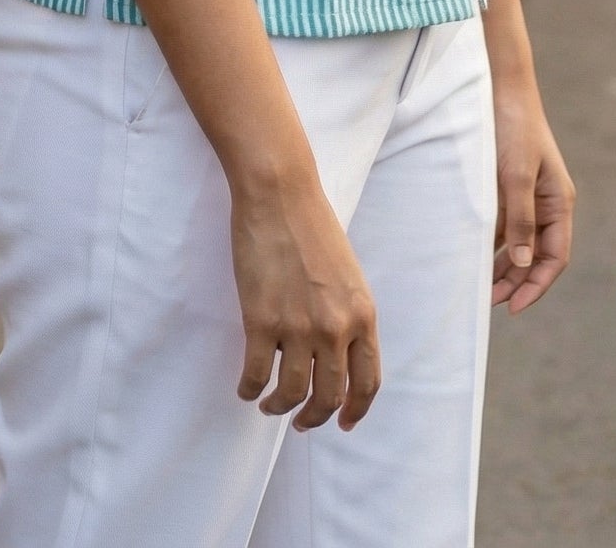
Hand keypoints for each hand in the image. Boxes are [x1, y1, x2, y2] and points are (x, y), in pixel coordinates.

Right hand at [231, 168, 379, 433]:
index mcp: (362, 314)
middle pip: (331, 396)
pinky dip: (250, 389)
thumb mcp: (348, 275)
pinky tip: (246, 388)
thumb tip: (336, 354)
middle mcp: (336, 327)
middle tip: (302, 421)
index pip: (368, 381)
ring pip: (294, 393)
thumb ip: (348, 315)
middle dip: (315, 417)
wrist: (280, 194)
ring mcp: (298, 327)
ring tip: (270, 405)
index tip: (344, 422)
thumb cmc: (312, 225)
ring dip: (281, 408)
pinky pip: (256, 374)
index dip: (356, 410)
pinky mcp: (261, 321)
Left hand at [489, 58, 574, 314]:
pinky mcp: (506, 188)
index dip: (537, 285)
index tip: (514, 306)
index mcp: (558, 202)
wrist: (502, 87)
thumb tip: (525, 263)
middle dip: (517, 281)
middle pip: (536, 255)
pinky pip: (502, 226)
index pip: (555, 257)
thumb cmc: (513, 128)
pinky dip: (491, 244)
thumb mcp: (517, 174)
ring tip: (481, 288)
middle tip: (490, 302)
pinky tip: (473, 257)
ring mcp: (526, 197)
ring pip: (518, 244)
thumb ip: (520, 219)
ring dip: (504, 267)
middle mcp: (545, 204)